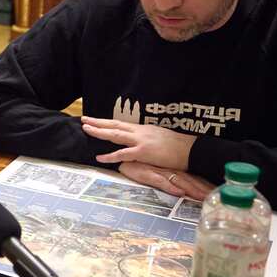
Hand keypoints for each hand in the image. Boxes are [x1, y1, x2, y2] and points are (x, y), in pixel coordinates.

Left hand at [81, 116, 196, 169]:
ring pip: (116, 135)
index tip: (95, 119)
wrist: (192, 150)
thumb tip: (137, 140)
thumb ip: (147, 138)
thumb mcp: (160, 137)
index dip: (107, 121)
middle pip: (115, 125)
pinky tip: (100, 157)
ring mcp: (141, 141)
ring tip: (86, 130)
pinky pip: (123, 154)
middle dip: (98, 122)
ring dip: (100, 132)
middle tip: (84, 120)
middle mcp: (140, 132)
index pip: (121, 123)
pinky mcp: (144, 152)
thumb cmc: (178, 146)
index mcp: (143, 129)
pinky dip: (110, 156)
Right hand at [119, 161, 214, 199]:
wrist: (118, 154)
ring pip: (178, 181)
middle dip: (202, 189)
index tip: (216, 192)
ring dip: (191, 189)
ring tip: (201, 197)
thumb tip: (181, 186)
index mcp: (171, 166)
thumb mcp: (154, 168)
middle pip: (189, 179)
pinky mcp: (147, 174)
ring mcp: (158, 171)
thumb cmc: (137, 162)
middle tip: (214, 198)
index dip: (204, 184)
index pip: (192, 176)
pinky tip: (179, 192)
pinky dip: (170, 187)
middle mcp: (168, 168)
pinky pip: (161, 181)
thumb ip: (167, 176)